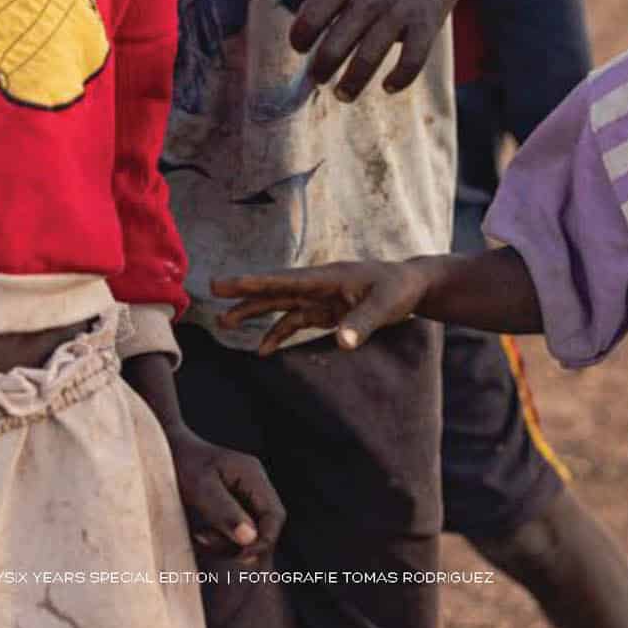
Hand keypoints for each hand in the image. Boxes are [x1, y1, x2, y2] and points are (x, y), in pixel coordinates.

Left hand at [163, 425, 284, 561]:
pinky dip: (219, 538)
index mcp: (251, 474)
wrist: (160, 448)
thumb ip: (225, 511)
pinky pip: (233, 530)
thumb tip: (251, 538)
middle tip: (207, 542)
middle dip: (240, 543)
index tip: (244, 556)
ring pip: (248, 532)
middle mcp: (253, 485)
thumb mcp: (199, 487)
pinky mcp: (230, 505)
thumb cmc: (179, 461)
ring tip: (198, 536)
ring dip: (226, 542)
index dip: (265, 540)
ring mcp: (242, 495)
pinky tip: (198, 534)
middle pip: (263, 526)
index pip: (274, 514)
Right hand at [213, 261, 429, 354]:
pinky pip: (295, 322)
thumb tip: (342, 344)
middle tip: (213, 292)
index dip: (255, 282)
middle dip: (244, 293)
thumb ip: (362, 323)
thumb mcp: (385, 305)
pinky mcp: (326, 312)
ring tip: (225, 322)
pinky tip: (263, 350)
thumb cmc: (399, 289)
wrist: (414, 286)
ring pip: (279, 305)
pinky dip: (278, 334)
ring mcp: (319, 298)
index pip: (285, 281)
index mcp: (327, 277)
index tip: (228, 283)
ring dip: (254, 313)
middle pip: (274, 290)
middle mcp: (317, 286)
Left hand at [287, 0, 472, 98]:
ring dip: (352, 82)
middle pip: (335, 44)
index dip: (299, 36)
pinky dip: (400, 78)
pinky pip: (412, 59)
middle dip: (321, 68)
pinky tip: (388, 87)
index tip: (298, 46)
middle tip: (317, 78)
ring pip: (369, 58)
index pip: (312, 15)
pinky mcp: (428, 23)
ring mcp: (400, 12)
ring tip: (342, 94)